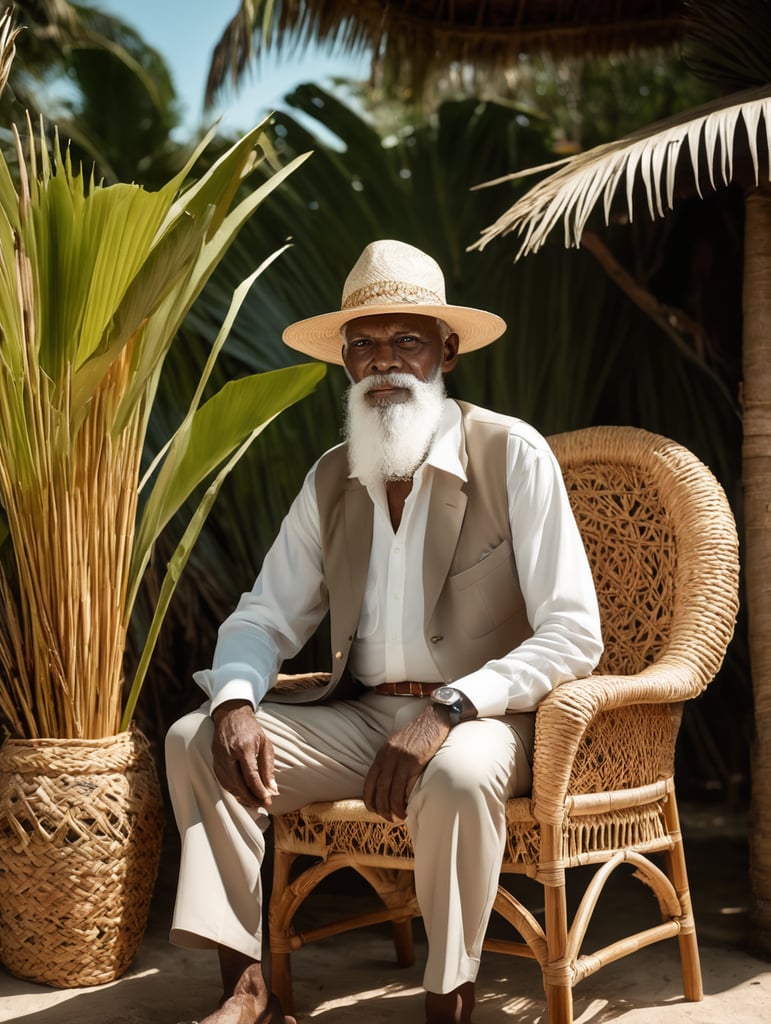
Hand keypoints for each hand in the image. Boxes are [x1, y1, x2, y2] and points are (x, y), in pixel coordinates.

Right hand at [211, 700, 279, 808]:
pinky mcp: (214, 761)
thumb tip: (272, 790)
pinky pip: (223, 781)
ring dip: (242, 797)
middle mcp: (229, 754)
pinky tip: (243, 794)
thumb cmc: (250, 729)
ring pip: (229, 785)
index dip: (259, 791)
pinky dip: (233, 790)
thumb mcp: (265, 743)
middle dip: (251, 798)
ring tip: (255, 802)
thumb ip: (268, 767)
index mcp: (244, 747)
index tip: (268, 800)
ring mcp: (219, 758)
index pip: (251, 776)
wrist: (230, 715)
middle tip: (263, 805)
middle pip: (238, 784)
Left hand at [363, 704, 451, 821]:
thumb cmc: (419, 735)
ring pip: (390, 792)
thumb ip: (391, 761)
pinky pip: (403, 787)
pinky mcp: (413, 761)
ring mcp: (399, 759)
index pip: (369, 782)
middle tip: (388, 818)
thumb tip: (389, 782)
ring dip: (393, 809)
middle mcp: (388, 756)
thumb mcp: (399, 746)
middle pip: (378, 790)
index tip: (374, 810)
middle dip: (381, 808)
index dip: (369, 799)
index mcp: (382, 753)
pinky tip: (408, 808)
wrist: (434, 719)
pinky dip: (403, 802)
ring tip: (399, 817)